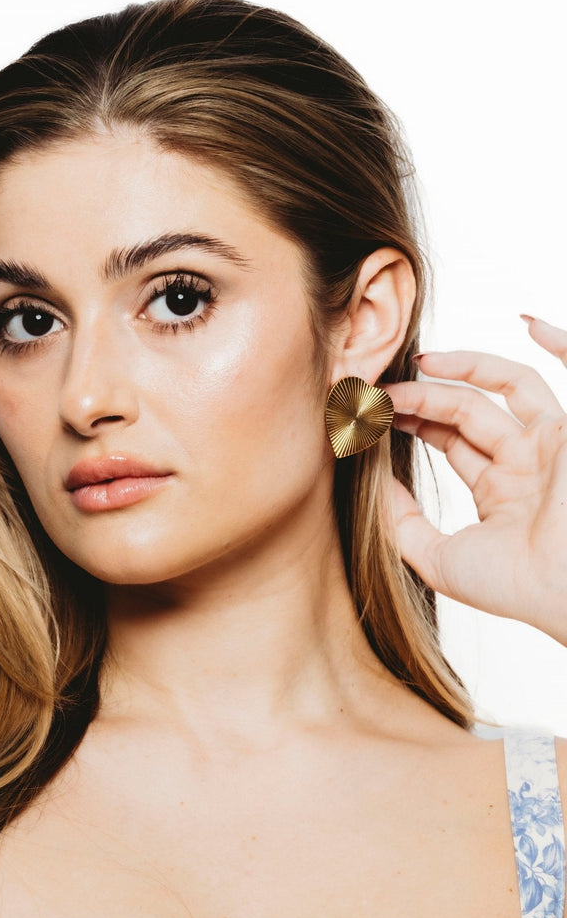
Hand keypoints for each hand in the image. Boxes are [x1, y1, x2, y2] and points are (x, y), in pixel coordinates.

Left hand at [385, 317, 566, 645]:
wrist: (566, 595)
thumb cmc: (513, 587)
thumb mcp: (438, 557)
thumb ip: (402, 522)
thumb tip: (370, 482)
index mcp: (501, 489)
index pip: (450, 439)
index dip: (412, 420)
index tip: (373, 411)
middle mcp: (528, 461)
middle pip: (469, 410)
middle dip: (423, 396)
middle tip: (381, 391)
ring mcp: (554, 442)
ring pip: (507, 385)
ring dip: (464, 368)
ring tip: (418, 363)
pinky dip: (560, 342)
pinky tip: (526, 322)